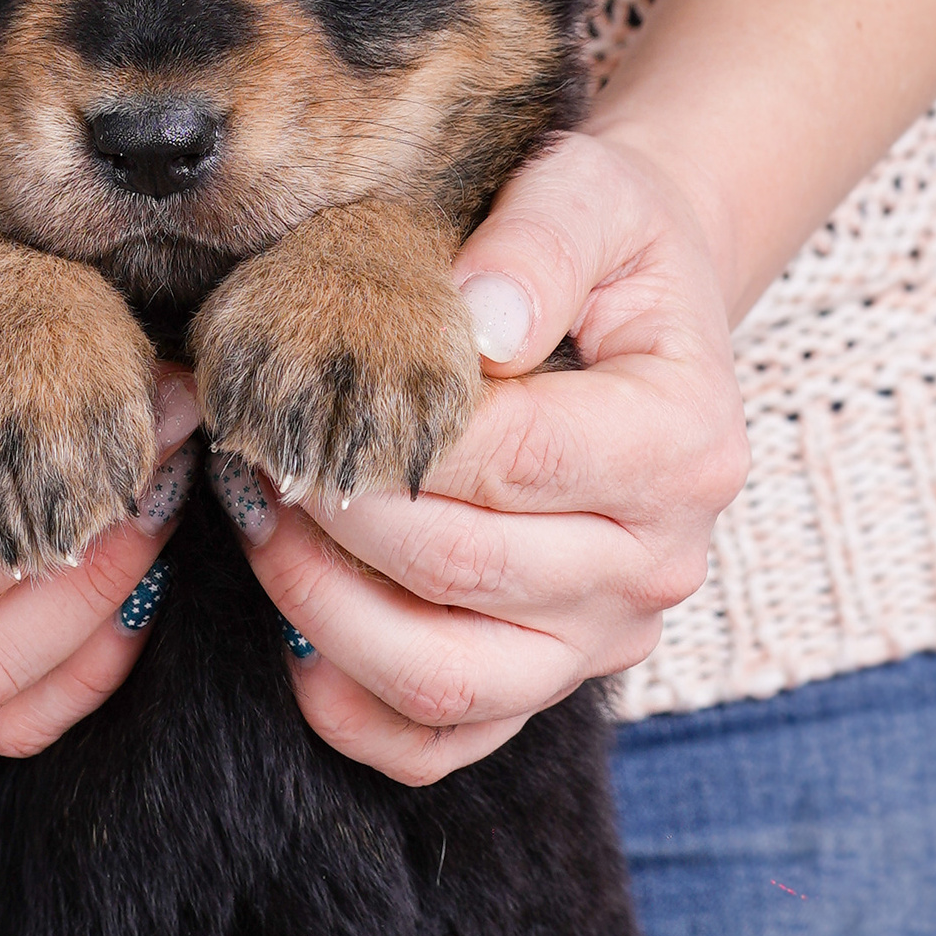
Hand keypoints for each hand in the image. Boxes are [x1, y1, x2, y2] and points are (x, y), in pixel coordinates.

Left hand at [211, 128, 748, 784]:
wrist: (634, 311)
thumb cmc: (600, 246)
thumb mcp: (588, 193)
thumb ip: (541, 241)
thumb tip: (480, 324)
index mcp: (683, 446)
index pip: (512, 462)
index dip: (390, 434)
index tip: (302, 388)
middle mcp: (657, 563)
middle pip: (463, 570)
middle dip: (332, 511)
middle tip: (251, 446)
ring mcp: (602, 638)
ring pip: (443, 677)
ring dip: (321, 609)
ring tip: (258, 517)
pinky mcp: (546, 682)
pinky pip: (439, 742)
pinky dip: (351, 710)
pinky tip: (292, 633)